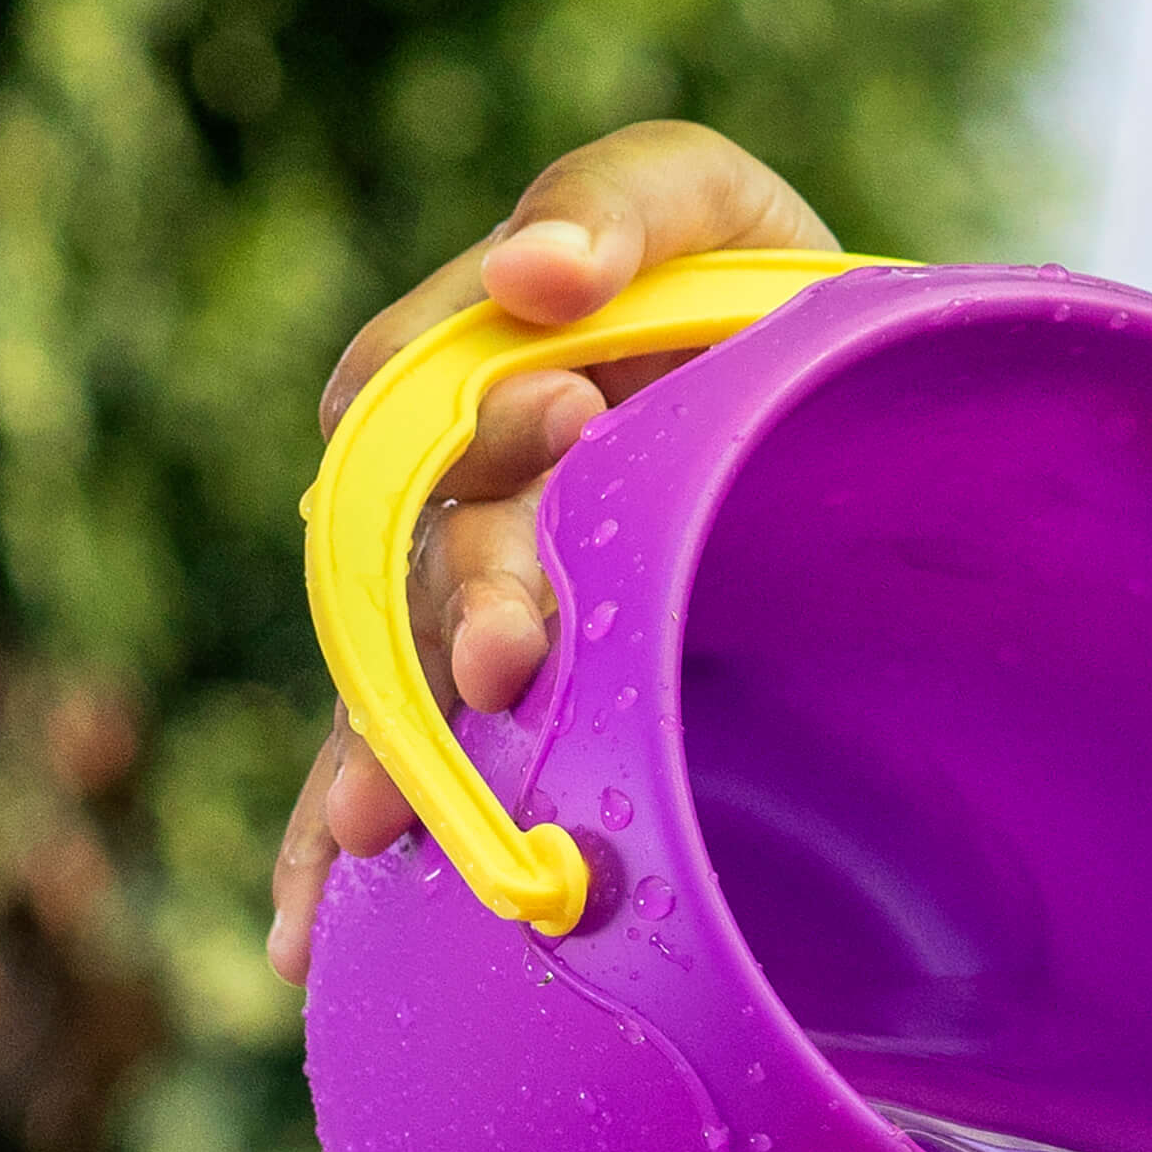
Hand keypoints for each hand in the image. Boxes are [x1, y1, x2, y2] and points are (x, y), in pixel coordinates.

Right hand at [265, 122, 838, 982]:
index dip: (482, 414)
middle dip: (463, 606)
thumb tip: (534, 278)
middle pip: (420, 553)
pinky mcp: (511, 711)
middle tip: (507, 660)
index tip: (573, 412)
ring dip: (396, 752)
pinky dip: (337, 858)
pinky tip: (303, 942)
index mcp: (471, 368)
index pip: (418, 390)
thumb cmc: (764, 302)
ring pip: (395, 683)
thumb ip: (616, 209)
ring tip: (386, 827)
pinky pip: (399, 777)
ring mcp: (471, 607)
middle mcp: (448, 496)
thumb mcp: (706, 209)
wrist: (849, 438)